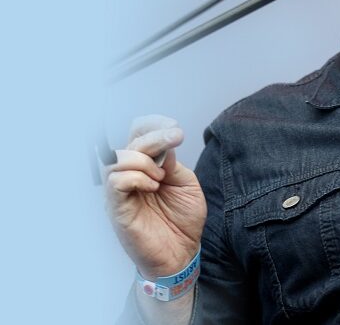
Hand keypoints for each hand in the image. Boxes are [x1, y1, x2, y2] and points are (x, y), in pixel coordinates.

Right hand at [105, 115, 206, 278]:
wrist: (182, 253)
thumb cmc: (183, 220)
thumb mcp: (186, 184)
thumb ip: (173, 164)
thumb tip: (163, 147)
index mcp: (146, 167)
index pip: (137, 134)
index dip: (152, 124)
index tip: (174, 126)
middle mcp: (130, 176)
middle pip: (129, 143)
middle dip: (154, 135)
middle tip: (176, 136)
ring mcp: (121, 192)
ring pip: (118, 159)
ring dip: (144, 160)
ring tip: (162, 177)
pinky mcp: (117, 208)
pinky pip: (116, 182)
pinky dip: (137, 177)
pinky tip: (153, 186)